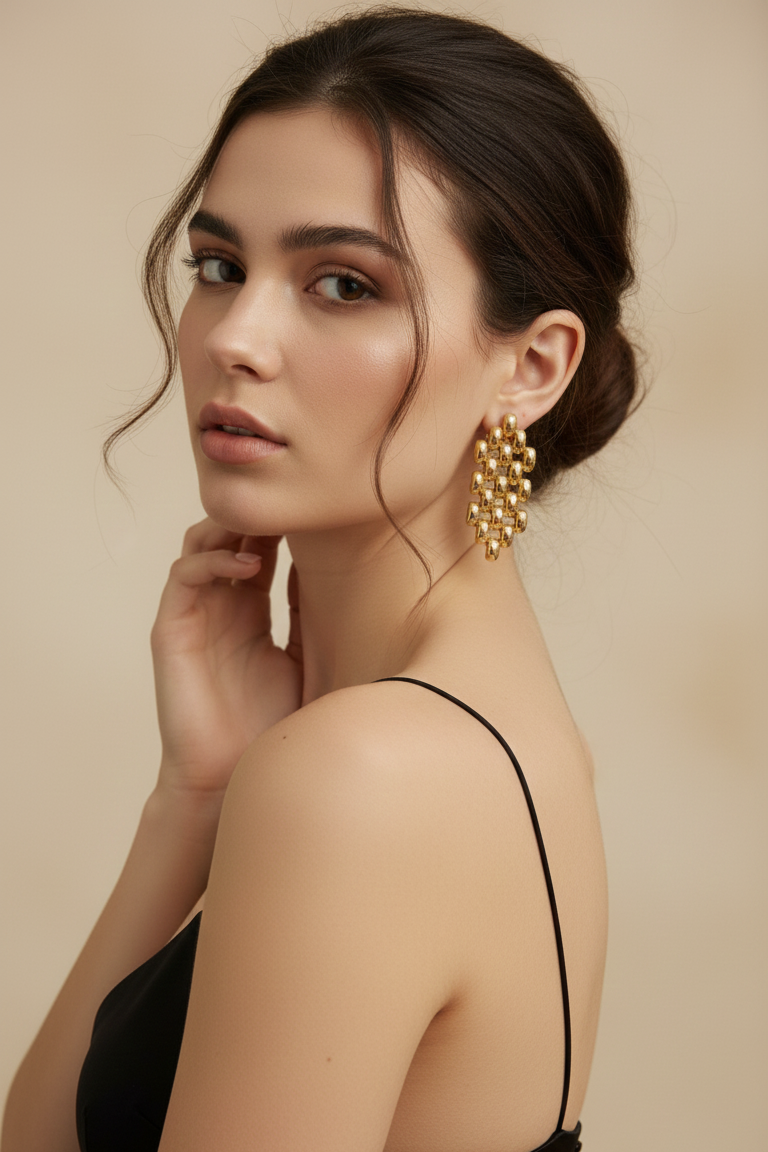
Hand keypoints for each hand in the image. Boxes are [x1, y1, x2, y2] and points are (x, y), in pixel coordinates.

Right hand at [150, 519, 302, 800]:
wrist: (231, 775)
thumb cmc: (271, 724)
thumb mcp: (304, 658)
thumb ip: (313, 615)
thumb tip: (348, 571)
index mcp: (251, 609)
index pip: (262, 548)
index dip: (283, 524)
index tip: (316, 507)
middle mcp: (220, 604)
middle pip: (230, 536)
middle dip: (257, 514)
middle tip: (290, 500)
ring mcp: (194, 613)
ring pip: (201, 543)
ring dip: (230, 527)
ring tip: (267, 524)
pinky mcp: (171, 629)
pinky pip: (183, 576)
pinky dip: (211, 561)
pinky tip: (247, 567)